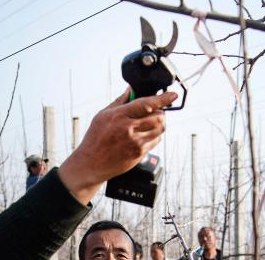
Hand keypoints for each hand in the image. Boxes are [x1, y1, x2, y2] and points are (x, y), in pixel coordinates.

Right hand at [58, 88, 176, 203]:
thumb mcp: (102, 116)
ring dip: (159, 124)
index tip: (173, 95)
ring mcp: (135, 143)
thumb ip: (119, 102)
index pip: (146, 104)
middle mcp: (128, 129)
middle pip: (159, 117)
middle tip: (155, 112)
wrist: (91, 164)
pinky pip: (156, 141)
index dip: (162, 99)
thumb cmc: (95, 138)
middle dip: (160, 112)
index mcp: (119, 116)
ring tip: (150, 123)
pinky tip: (145, 134)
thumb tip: (130, 90)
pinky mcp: (139, 154)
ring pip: (160, 130)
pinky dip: (155, 135)